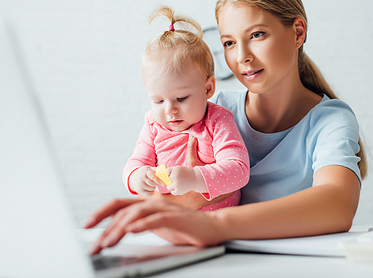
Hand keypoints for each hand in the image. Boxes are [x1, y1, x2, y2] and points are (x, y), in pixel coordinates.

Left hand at [83, 195, 226, 254]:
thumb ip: (139, 224)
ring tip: (108, 243)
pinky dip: (142, 225)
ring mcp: (165, 208)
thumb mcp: (156, 226)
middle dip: (105, 228)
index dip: (100, 213)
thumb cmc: (184, 228)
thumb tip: (117, 232)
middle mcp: (153, 202)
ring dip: (119, 229)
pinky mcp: (176, 218)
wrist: (212, 227)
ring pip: (136, 214)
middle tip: (94, 246)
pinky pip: (156, 219)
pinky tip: (132, 231)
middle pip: (123, 210)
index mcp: (146, 204)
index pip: (118, 204)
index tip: (85, 226)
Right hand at [129, 166, 162, 196]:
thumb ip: (155, 169)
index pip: (152, 177)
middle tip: (155, 182)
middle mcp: (141, 178)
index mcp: (145, 172)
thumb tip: (164, 171)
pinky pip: (149, 194)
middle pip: (153, 184)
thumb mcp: (148, 168)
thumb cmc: (144, 172)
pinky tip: (150, 189)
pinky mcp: (139, 191)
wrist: (133, 177)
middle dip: (156, 184)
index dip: (158, 180)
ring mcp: (140, 185)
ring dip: (153, 187)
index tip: (162, 183)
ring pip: (152, 189)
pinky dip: (151, 192)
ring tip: (151, 184)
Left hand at [167, 166, 206, 194]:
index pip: (166, 173)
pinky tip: (180, 187)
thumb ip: (170, 170)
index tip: (172, 175)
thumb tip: (160, 174)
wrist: (196, 179)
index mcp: (175, 170)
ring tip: (178, 183)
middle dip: (170, 180)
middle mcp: (175, 177)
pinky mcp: (179, 191)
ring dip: (172, 186)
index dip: (168, 174)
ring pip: (169, 187)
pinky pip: (173, 192)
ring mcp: (177, 184)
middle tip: (177, 179)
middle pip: (166, 180)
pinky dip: (175, 190)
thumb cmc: (186, 173)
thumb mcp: (178, 168)